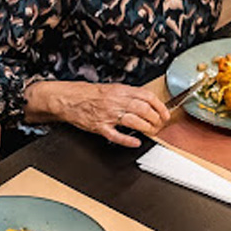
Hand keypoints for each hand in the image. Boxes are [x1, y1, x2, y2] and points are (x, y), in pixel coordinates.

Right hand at [25, 80, 168, 147]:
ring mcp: (107, 114)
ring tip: (152, 131)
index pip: (146, 96)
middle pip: (143, 109)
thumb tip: (144, 100)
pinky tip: (136, 142)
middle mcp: (114, 101)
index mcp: (119, 90)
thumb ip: (126, 94)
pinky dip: (127, 139)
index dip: (159, 106)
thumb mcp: (109, 88)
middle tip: (160, 124)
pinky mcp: (99, 127)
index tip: (165, 113)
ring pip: (133, 121)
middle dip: (156, 118)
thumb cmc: (85, 94)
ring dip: (146, 127)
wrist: (65, 98)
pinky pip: (115, 135)